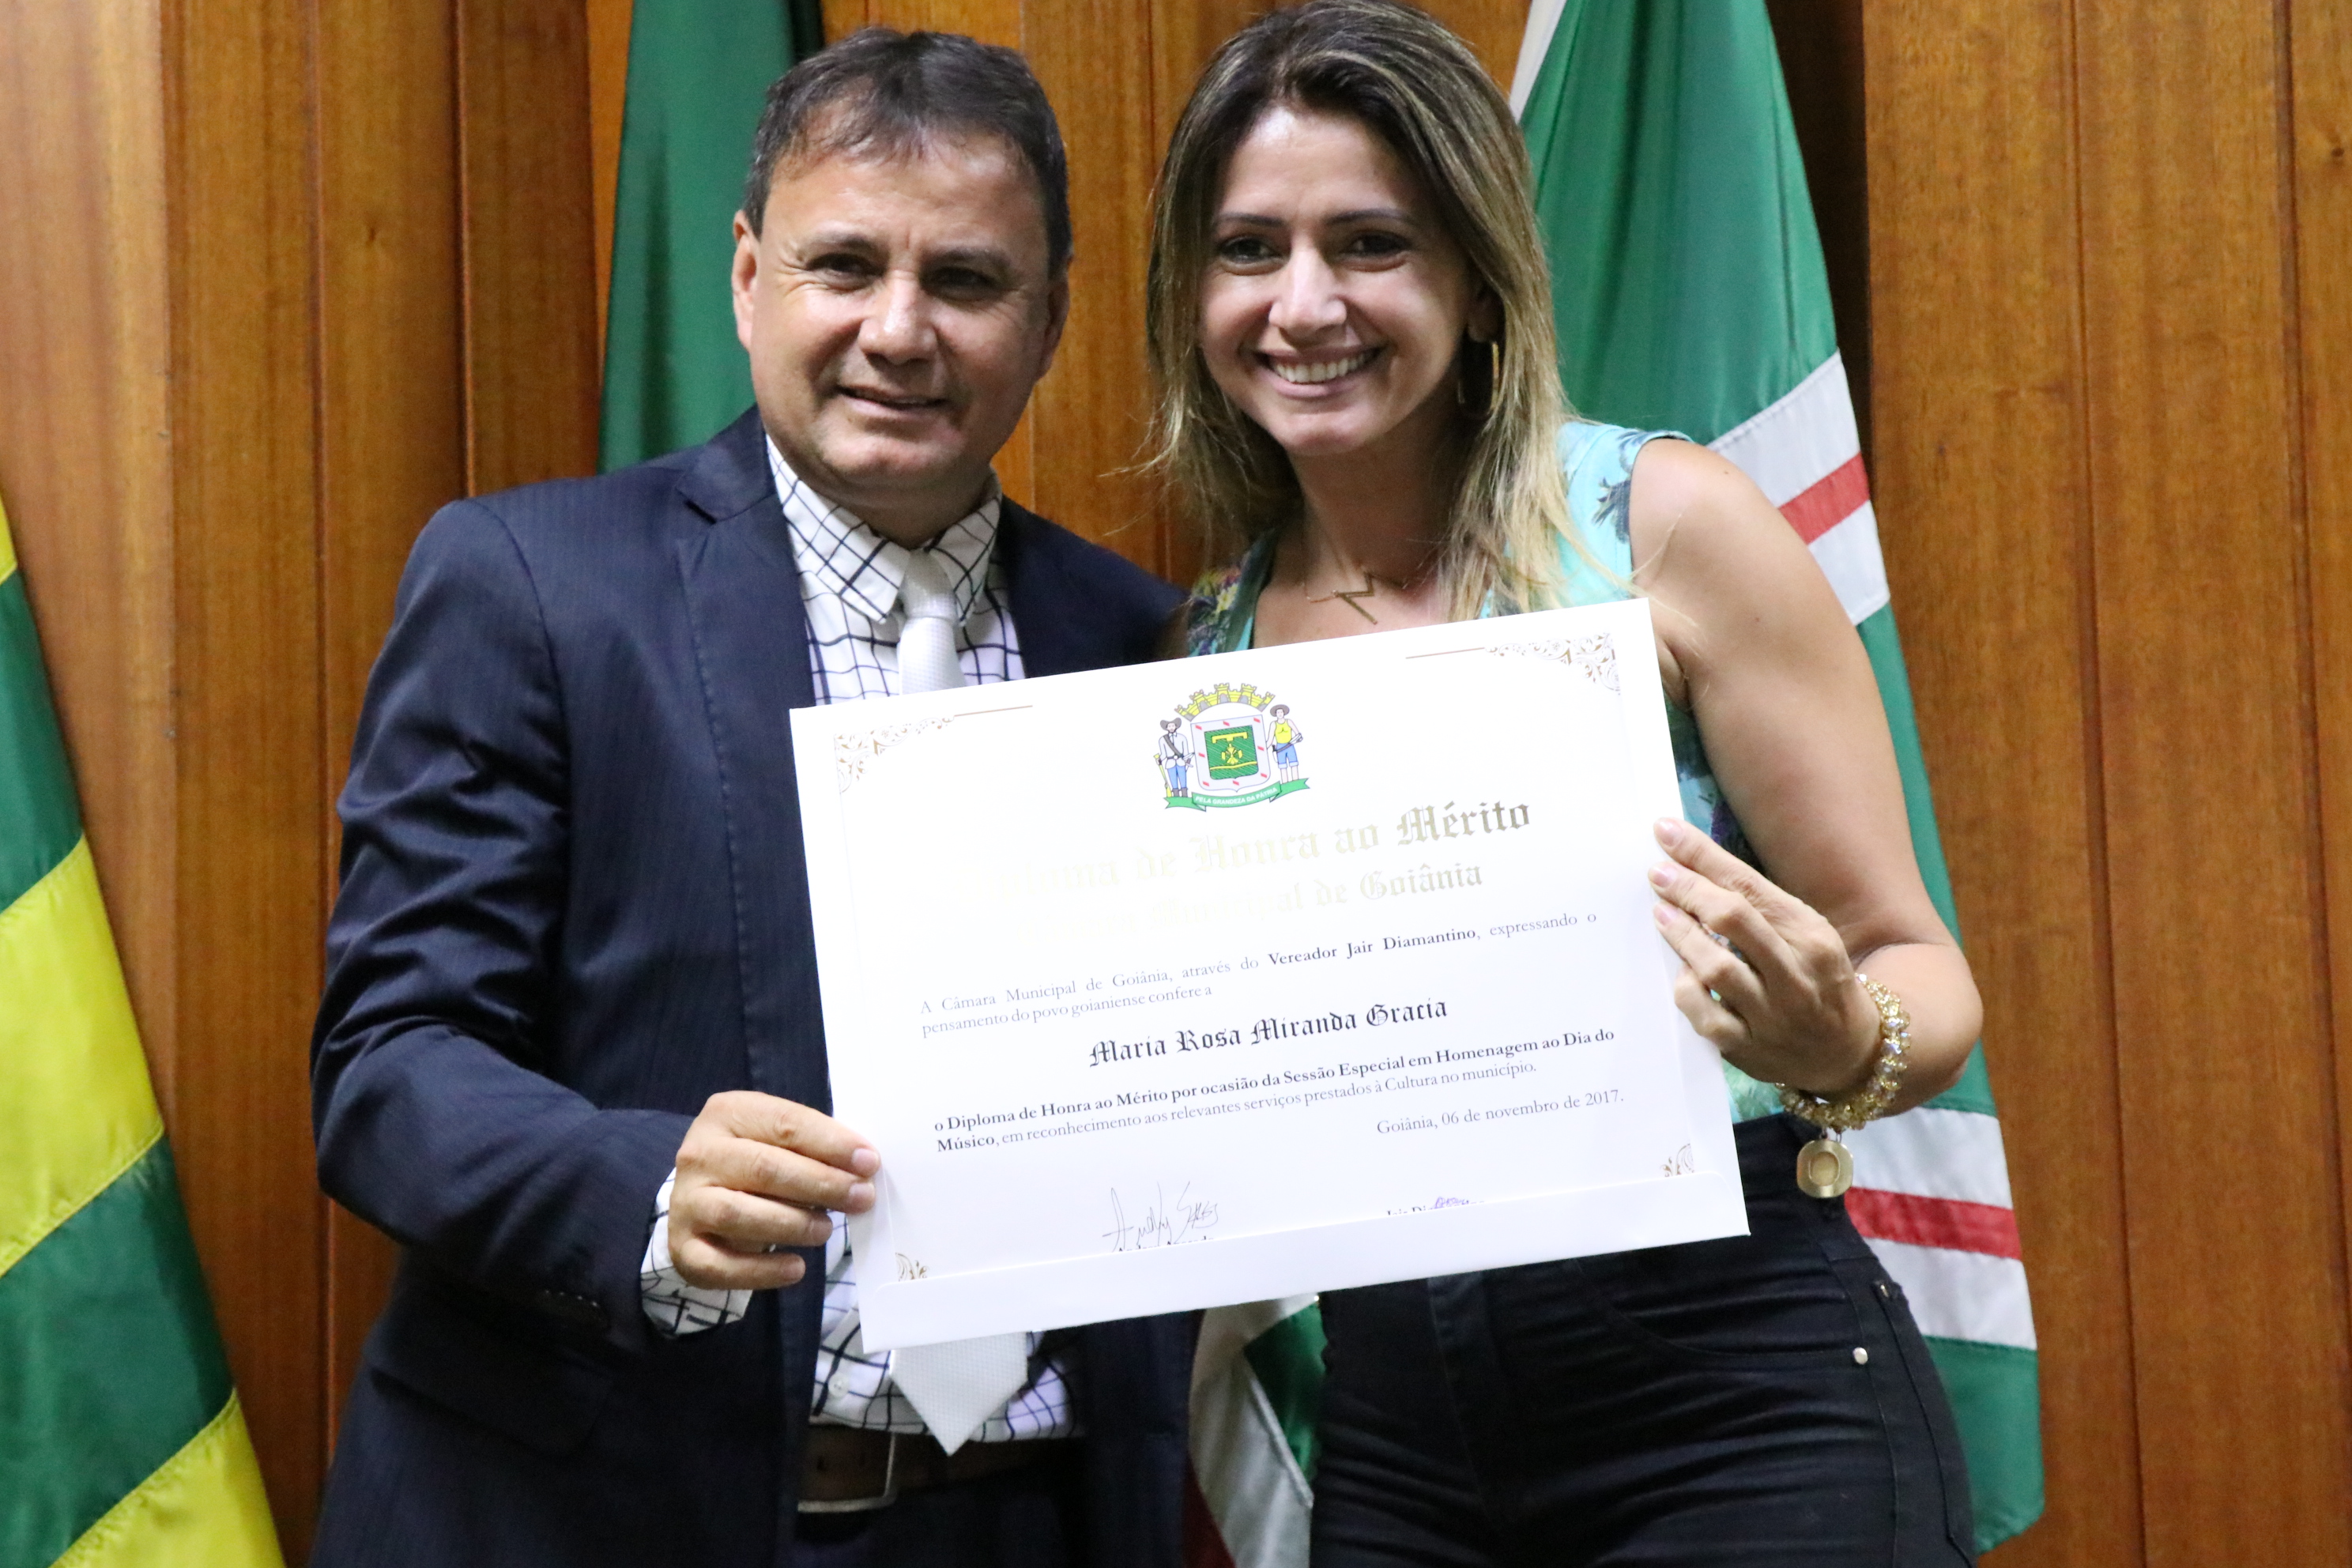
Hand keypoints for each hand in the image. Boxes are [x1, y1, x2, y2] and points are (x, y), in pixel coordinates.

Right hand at [668, 1091, 878, 1290]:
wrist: (701, 1200)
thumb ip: (815, 1147)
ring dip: (791, 1224)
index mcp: (727, 1114)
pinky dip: (761, 1271)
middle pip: (763, 1167)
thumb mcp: (780, 1141)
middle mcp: (699, 1155)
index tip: (869, 1162)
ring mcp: (686, 1202)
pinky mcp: (683, 1248)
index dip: (830, 1143)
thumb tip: (864, 1166)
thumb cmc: (756, 1164)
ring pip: (737, 1213)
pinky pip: (720, 1264)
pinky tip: (795, 1268)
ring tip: (825, 1230)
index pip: (784, 1124)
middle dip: (820, 1184)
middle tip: (860, 1198)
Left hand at [1647, 817, 1880, 1095]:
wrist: (1849, 1052)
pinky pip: (1705, 1014)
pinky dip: (1687, 988)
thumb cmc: (1816, 981)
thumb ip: (1760, 908)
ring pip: (1717, 966)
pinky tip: (1682, 971)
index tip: (1666, 832)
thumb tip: (1695, 868)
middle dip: (1688, 888)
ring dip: (1682, 935)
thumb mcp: (1806, 936)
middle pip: (1732, 918)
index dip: (1703, 856)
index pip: (1750, 885)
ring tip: (1660, 913)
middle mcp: (1795, 973)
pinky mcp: (1748, 1048)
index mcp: (1811, 936)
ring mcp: (1772, 1014)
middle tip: (1658, 873)